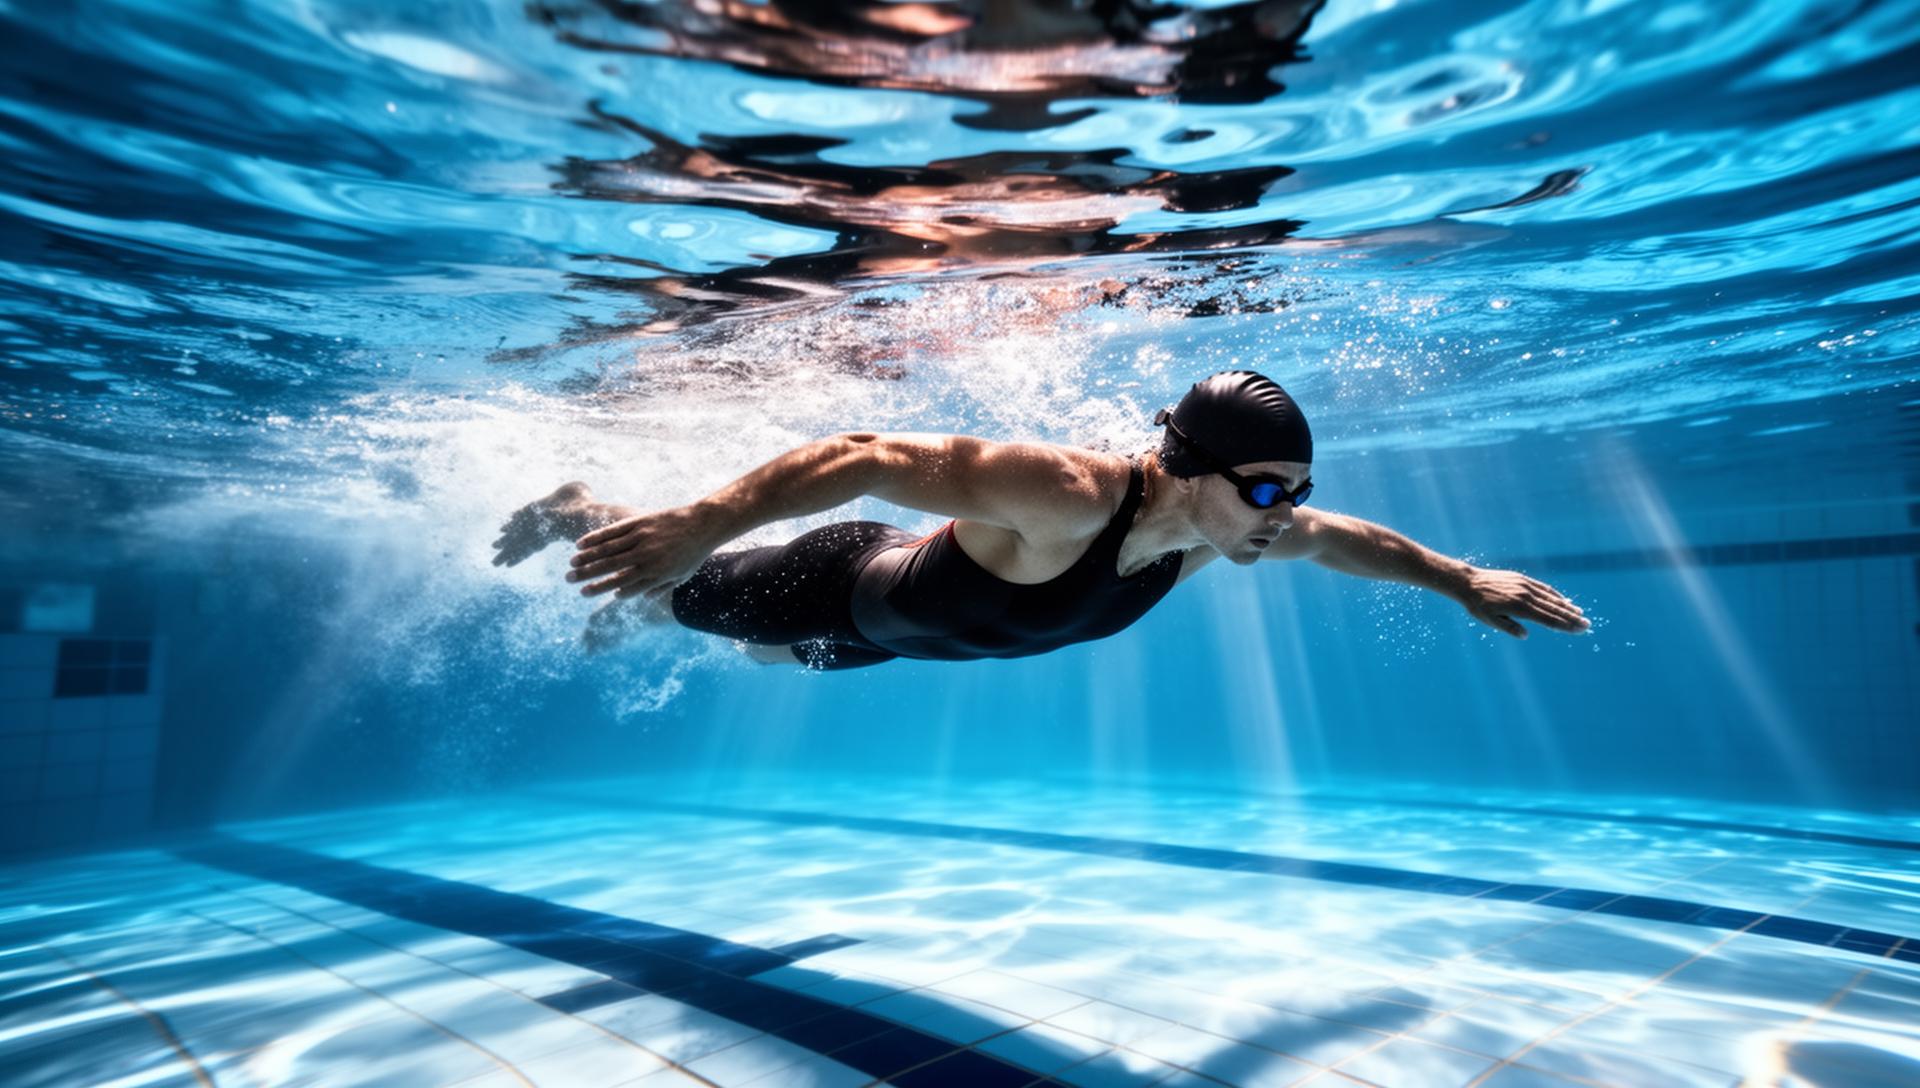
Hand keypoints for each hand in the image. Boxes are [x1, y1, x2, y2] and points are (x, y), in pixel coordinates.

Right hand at [566, 505, 719, 598]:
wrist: (704, 524)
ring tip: (571, 564)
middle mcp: (646, 557)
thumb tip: (639, 597)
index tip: (586, 592)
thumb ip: (659, 587)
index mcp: (655, 573)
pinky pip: (613, 531)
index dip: (602, 589)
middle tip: (569, 580)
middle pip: (610, 568)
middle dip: (586, 575)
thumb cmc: (694, 554)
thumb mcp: (680, 577)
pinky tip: (581, 542)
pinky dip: (596, 537)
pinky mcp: (640, 522)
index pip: (621, 585)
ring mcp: (642, 538)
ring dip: (586, 557)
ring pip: (608, 549)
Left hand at [1457, 567, 1588, 638]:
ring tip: (1580, 613)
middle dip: (1572, 618)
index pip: (1549, 620)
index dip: (1565, 626)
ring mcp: (1525, 586)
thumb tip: (1525, 635)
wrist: (1468, 582)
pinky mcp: (1522, 579)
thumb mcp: (1490, 621)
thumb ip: (1509, 627)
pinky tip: (1563, 600)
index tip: (1579, 630)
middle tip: (1587, 625)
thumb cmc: (1478, 605)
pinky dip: (1554, 595)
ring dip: (1567, 606)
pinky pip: (1543, 588)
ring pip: (1550, 598)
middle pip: (1554, 609)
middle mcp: (1526, 596)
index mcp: (1520, 608)